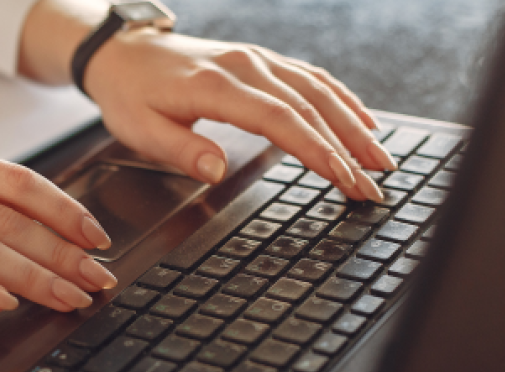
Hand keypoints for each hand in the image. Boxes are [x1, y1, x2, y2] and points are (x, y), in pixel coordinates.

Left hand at [84, 29, 395, 201]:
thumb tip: (215, 170)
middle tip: (373, 185)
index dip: (315, 150)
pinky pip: (311, 77)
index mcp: (217, 86)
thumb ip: (180, 150)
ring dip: (354, 125)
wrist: (123, 52)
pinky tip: (363, 122)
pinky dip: (342, 99)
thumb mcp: (139, 129)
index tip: (343, 178)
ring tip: (381, 160)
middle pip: (309, 107)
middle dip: (347, 148)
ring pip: (319, 90)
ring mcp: (257, 60)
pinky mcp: (261, 61)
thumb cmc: (130, 93)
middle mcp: (246, 66)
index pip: (280, 119)